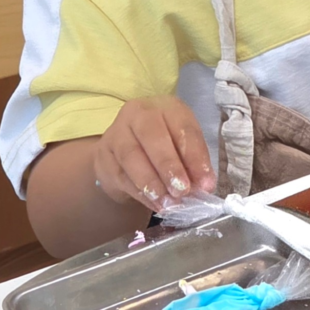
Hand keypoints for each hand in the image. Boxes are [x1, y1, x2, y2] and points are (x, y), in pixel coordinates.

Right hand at [93, 96, 215, 209]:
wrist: (125, 145)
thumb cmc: (163, 142)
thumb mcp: (182, 143)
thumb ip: (193, 161)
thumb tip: (204, 186)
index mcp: (166, 106)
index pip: (183, 127)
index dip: (196, 157)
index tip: (206, 183)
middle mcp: (138, 113)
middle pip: (152, 136)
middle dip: (169, 166)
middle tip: (182, 191)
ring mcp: (116, 133)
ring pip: (131, 156)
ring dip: (152, 183)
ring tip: (168, 202)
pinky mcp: (103, 155)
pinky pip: (120, 175)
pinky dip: (139, 193)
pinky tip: (154, 204)